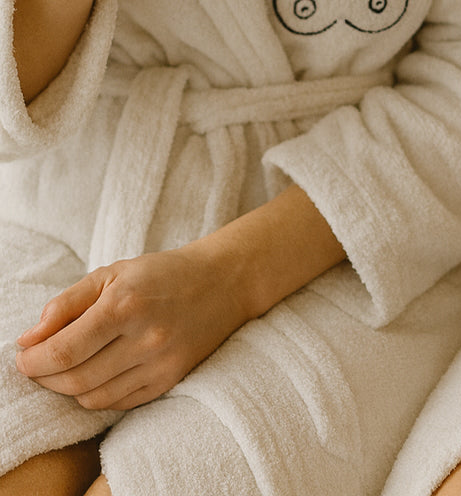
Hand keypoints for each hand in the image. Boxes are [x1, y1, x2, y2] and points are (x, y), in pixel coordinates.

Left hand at [14, 243, 248, 410]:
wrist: (221, 283)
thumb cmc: (160, 274)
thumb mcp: (111, 273)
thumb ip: (65, 305)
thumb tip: (27, 339)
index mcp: (125, 304)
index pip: (63, 351)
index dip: (33, 361)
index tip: (23, 356)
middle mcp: (144, 338)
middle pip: (74, 380)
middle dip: (45, 377)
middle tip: (37, 364)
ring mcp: (159, 364)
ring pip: (93, 398)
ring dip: (68, 389)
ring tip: (66, 368)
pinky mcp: (169, 381)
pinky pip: (117, 403)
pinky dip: (96, 395)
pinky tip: (95, 374)